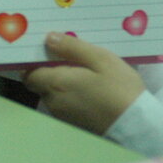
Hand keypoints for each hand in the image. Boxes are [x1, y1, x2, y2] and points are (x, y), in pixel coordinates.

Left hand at [23, 32, 144, 134]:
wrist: (135, 124)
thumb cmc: (119, 88)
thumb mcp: (100, 59)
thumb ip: (72, 47)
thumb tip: (49, 38)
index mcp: (56, 84)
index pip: (28, 73)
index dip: (35, 60)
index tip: (48, 48)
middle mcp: (53, 101)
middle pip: (40, 82)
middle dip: (50, 69)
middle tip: (71, 55)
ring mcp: (62, 115)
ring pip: (52, 93)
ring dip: (62, 81)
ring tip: (84, 69)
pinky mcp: (73, 122)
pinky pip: (64, 102)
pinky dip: (70, 92)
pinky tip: (89, 85)